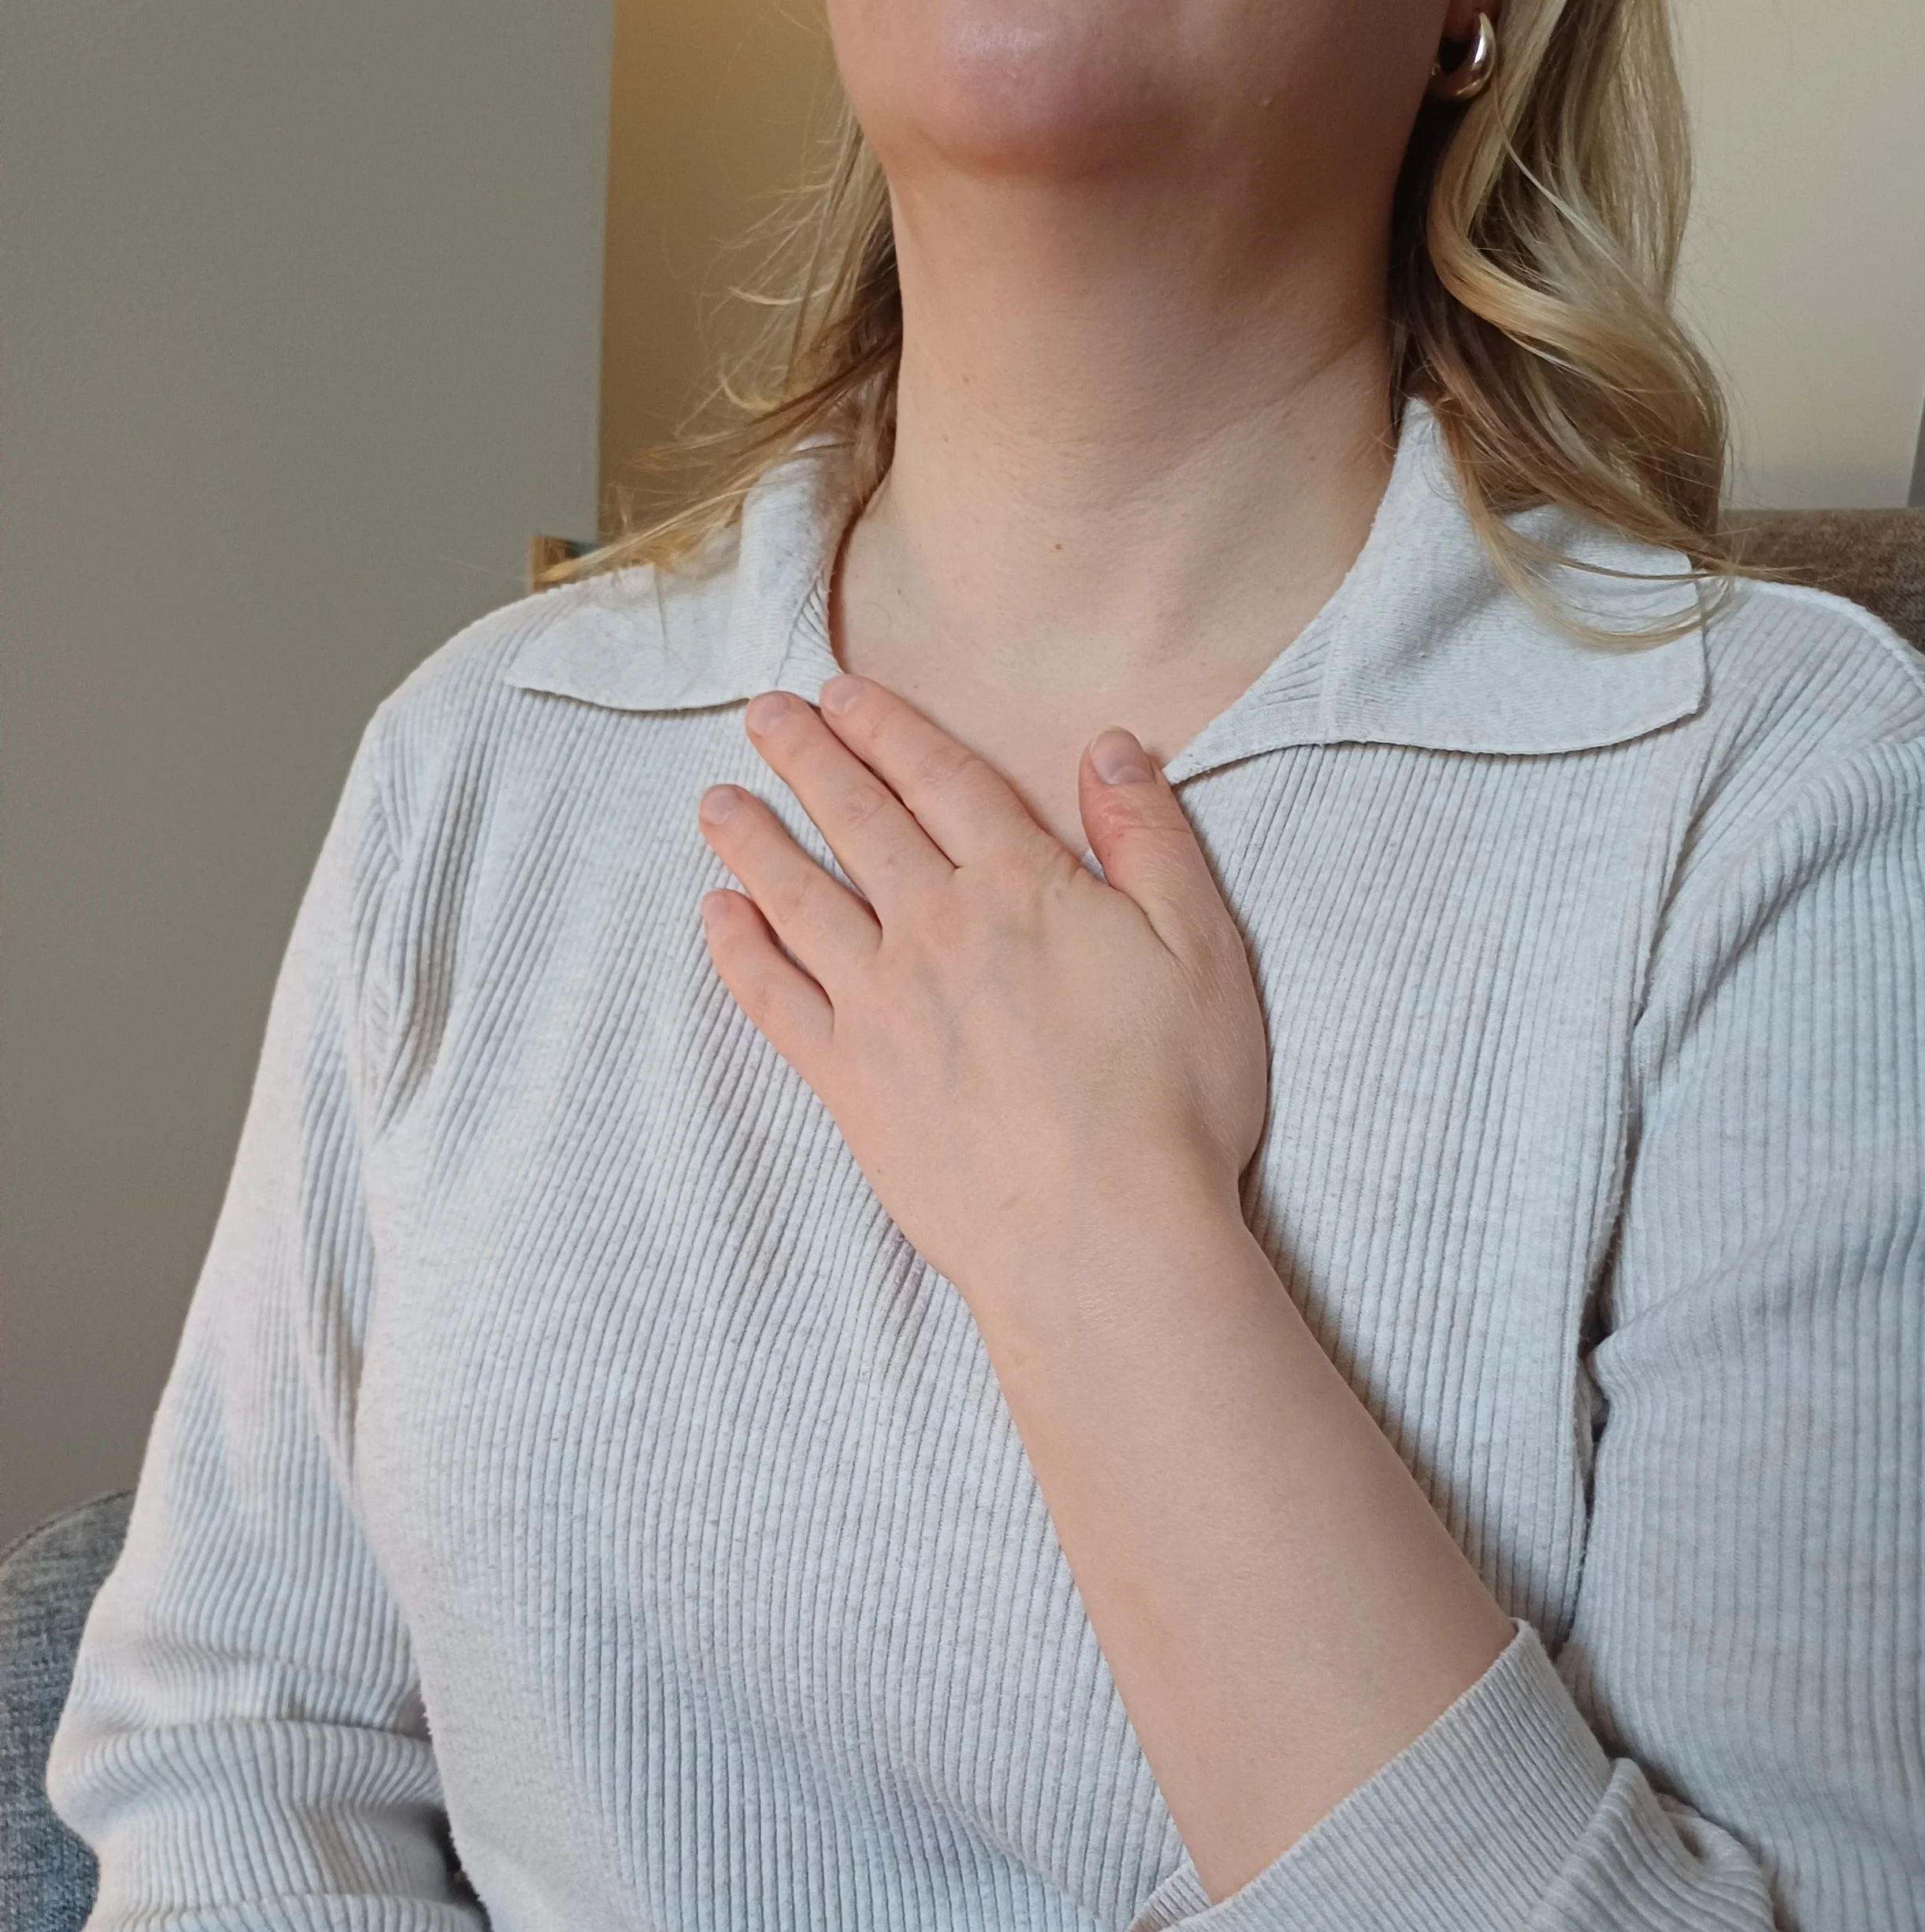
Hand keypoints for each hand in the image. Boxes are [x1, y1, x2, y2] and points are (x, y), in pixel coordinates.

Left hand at [697, 675, 1267, 1312]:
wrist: (1101, 1236)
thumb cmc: (1172, 1102)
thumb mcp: (1202, 949)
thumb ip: (1150, 841)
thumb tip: (1111, 747)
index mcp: (1022, 889)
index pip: (943, 783)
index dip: (889, 731)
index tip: (842, 695)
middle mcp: (937, 932)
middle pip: (859, 824)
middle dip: (808, 760)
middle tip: (763, 716)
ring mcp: (882, 1008)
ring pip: (800, 900)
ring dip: (755, 843)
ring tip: (717, 802)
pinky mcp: (851, 1085)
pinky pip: (775, 1000)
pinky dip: (738, 952)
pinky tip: (715, 917)